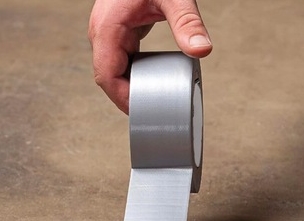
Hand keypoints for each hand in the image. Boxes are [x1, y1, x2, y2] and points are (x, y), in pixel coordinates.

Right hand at [88, 0, 212, 112]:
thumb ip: (187, 23)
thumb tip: (201, 50)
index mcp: (107, 27)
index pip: (106, 76)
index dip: (122, 99)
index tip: (141, 113)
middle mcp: (102, 31)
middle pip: (107, 77)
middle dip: (126, 98)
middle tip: (151, 114)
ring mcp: (107, 31)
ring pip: (112, 69)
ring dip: (129, 87)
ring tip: (151, 104)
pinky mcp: (118, 29)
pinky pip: (119, 59)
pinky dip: (132, 73)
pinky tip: (149, 83)